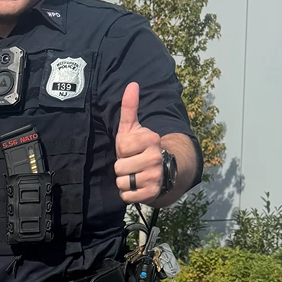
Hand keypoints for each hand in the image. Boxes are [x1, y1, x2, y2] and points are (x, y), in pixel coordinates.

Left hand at [114, 82, 162, 203]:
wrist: (161, 171)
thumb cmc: (140, 148)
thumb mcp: (133, 128)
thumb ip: (129, 108)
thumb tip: (132, 84)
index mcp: (151, 139)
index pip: (122, 147)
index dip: (122, 151)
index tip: (130, 150)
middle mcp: (155, 158)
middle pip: (120, 167)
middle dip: (122, 168)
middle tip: (132, 165)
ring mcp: (155, 176)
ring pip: (122, 183)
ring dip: (124, 182)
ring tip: (134, 175)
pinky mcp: (152, 193)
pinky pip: (127, 196)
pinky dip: (128, 194)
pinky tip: (136, 187)